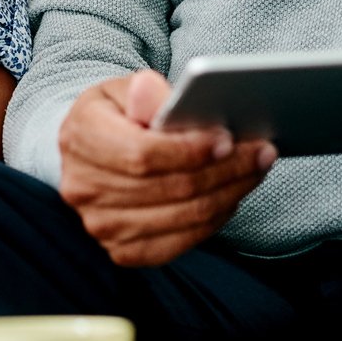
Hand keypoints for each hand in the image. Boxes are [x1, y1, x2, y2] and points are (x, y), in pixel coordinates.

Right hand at [57, 70, 276, 266]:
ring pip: (182, 217)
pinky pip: (180, 243)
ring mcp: (101, 226)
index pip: (141, 155)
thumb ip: (142, 91)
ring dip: (229, 193)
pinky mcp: (123, 251)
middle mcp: (84, 189)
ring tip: (256, 169)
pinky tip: (232, 195)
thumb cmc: (117, 114)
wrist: (94, 152)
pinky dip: (214, 220)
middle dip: (224, 170)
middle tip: (261, 152)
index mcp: (80, 139)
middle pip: (169, 189)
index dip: (188, 151)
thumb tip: (151, 92)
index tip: (227, 139)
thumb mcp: (124, 89)